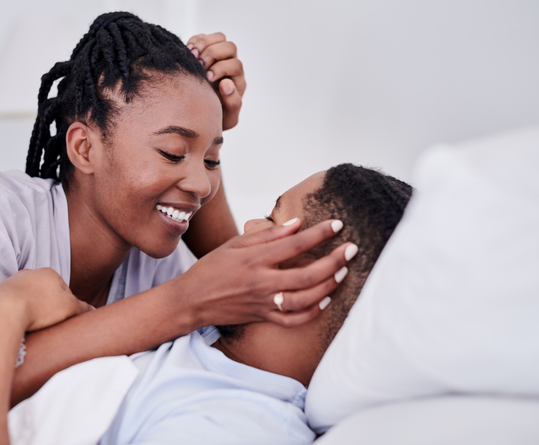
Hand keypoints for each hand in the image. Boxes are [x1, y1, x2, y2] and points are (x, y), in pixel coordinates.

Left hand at [0, 268, 92, 332]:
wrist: (2, 311)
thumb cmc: (38, 307)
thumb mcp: (69, 308)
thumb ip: (83, 308)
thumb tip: (93, 311)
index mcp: (49, 273)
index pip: (64, 290)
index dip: (67, 306)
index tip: (63, 319)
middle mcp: (30, 273)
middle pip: (45, 293)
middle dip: (48, 307)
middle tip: (49, 324)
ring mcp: (13, 282)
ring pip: (28, 298)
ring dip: (32, 310)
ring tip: (33, 326)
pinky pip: (13, 304)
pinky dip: (17, 313)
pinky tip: (18, 323)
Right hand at [180, 219, 354, 327]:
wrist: (192, 300)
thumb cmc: (212, 268)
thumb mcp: (235, 244)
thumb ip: (267, 235)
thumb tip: (296, 224)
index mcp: (254, 260)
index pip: (295, 244)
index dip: (319, 234)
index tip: (337, 224)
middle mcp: (262, 282)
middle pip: (307, 274)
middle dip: (334, 261)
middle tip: (351, 249)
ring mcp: (264, 303)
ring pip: (305, 298)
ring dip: (328, 285)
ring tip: (342, 272)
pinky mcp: (263, 317)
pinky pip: (293, 320)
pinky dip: (312, 311)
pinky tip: (325, 300)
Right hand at [187, 33, 245, 130]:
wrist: (199, 117)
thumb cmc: (217, 119)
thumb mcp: (228, 118)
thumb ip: (233, 103)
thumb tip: (227, 83)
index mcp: (237, 80)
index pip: (236, 65)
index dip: (222, 68)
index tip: (208, 78)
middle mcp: (229, 65)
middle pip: (229, 47)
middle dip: (213, 54)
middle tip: (200, 65)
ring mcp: (217, 57)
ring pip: (219, 38)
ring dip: (204, 44)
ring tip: (192, 56)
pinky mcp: (202, 52)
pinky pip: (202, 37)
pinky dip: (195, 41)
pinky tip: (187, 51)